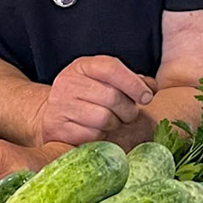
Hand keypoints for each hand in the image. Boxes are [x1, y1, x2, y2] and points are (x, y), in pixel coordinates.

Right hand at [32, 55, 154, 146]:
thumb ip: (130, 81)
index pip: (110, 68)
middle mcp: (67, 83)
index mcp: (82, 66)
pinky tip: (97, 131)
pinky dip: (101, 136)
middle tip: (129, 114)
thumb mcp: (105, 80)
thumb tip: (152, 87)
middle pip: (112, 97)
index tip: (146, 97)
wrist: (50, 113)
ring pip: (104, 119)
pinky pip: (92, 136)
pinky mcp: (57, 128)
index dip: (133, 84)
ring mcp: (60, 106)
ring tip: (113, 122)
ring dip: (115, 124)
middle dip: (128, 109)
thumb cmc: (87, 96)